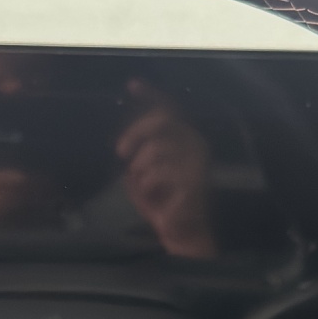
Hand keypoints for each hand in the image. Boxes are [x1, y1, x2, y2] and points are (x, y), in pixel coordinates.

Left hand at [118, 80, 216, 258]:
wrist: (181, 234)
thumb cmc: (162, 203)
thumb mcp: (143, 173)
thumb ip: (139, 153)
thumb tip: (125, 142)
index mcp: (184, 140)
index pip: (169, 109)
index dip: (151, 94)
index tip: (132, 84)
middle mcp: (195, 145)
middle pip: (161, 120)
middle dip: (136, 132)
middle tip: (121, 151)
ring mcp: (196, 163)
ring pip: (156, 149)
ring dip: (141, 168)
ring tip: (145, 184)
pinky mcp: (193, 181)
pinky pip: (158, 174)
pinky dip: (148, 186)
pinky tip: (156, 197)